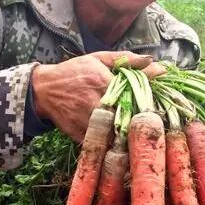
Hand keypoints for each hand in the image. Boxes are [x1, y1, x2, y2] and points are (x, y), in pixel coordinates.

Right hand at [31, 51, 163, 142]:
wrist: (44, 91)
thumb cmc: (74, 72)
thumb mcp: (99, 59)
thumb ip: (128, 60)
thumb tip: (157, 64)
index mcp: (103, 82)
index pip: (137, 96)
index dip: (151, 103)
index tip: (160, 107)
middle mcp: (97, 103)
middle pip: (131, 117)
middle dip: (143, 121)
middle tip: (155, 124)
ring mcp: (89, 122)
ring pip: (119, 135)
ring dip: (131, 135)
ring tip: (141, 135)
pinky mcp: (83, 137)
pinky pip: (105, 145)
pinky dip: (115, 145)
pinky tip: (123, 143)